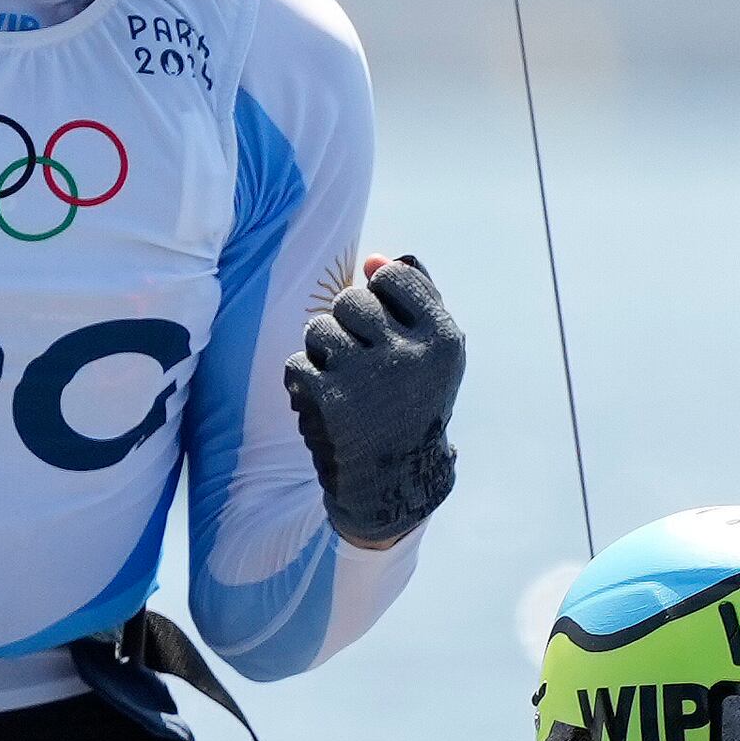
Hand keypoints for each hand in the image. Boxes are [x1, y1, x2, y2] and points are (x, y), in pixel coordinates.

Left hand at [284, 255, 463, 547]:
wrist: (392, 481)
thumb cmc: (413, 403)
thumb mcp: (433, 353)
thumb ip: (414, 297)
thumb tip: (372, 259)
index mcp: (442, 339)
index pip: (394, 275)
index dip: (380, 294)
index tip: (385, 325)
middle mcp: (408, 355)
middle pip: (350, 299)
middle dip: (347, 324)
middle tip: (361, 358)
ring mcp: (365, 377)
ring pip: (318, 328)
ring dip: (322, 352)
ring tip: (344, 380)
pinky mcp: (327, 400)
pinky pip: (297, 363)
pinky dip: (305, 383)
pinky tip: (327, 405)